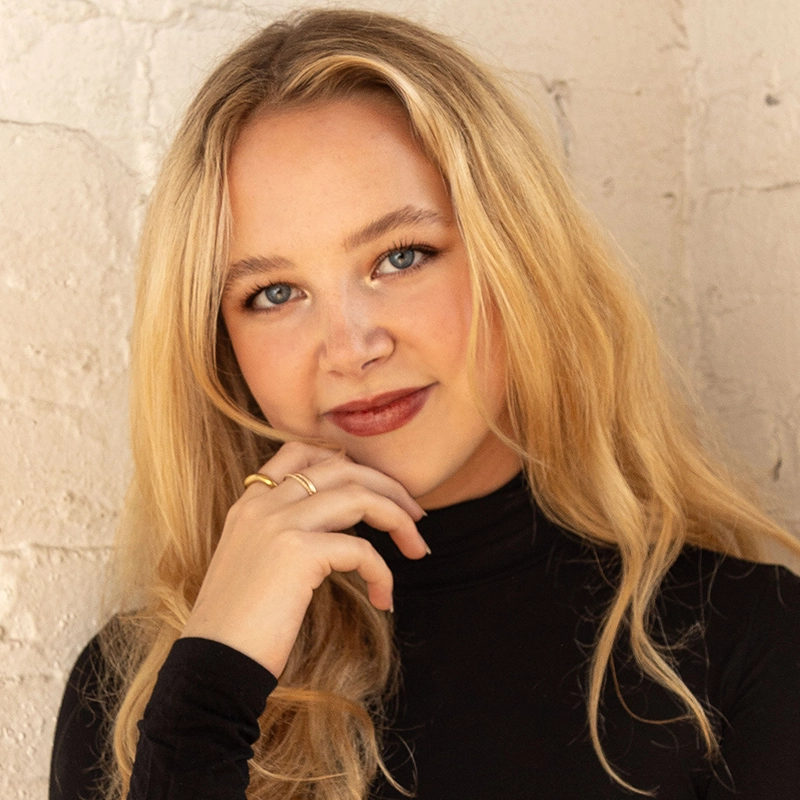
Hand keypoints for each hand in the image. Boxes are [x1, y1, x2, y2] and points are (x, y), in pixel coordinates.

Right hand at [180, 441, 428, 676]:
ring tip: (417, 548)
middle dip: (387, 487)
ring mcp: (278, 524)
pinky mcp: (297, 553)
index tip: (376, 489)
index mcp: (250, 504)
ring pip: (358, 496)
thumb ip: (285, 536)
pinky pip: (361, 550)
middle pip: (341, 468)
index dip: (347, 463)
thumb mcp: (255, 565)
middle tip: (415, 516)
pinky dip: (382, 573)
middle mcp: (263, 504)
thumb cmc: (239, 627)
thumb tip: (336, 533)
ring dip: (398, 520)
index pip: (300, 453)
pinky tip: (385, 598)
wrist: (212, 666)